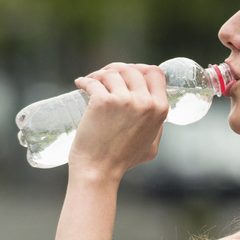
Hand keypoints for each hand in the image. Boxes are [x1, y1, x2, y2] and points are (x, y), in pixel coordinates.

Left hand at [69, 63, 168, 178]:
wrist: (99, 171)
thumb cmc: (122, 161)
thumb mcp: (152, 145)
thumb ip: (156, 127)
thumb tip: (153, 113)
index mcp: (159, 109)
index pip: (156, 73)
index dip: (141, 69)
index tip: (128, 73)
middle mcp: (145, 102)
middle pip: (132, 69)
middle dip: (116, 70)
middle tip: (104, 77)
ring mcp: (124, 101)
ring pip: (112, 73)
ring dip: (99, 74)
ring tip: (91, 81)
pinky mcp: (102, 102)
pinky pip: (92, 81)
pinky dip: (84, 81)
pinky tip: (80, 83)